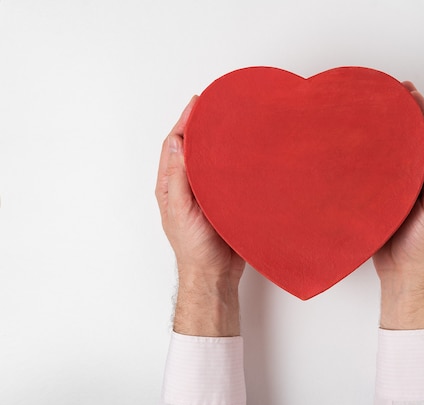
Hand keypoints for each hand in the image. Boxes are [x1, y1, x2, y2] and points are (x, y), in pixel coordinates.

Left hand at [156, 96, 244, 335]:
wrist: (214, 275)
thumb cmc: (195, 248)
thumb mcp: (181, 210)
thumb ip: (178, 177)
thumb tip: (178, 142)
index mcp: (170, 185)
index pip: (175, 144)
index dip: (185, 121)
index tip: (199, 102)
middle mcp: (187, 186)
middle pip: (192, 147)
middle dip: (201, 125)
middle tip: (217, 105)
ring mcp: (206, 193)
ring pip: (210, 160)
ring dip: (218, 141)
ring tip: (231, 122)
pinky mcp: (224, 201)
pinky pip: (227, 175)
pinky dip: (233, 161)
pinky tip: (244, 152)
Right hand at [373, 82, 423, 329]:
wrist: (405, 274)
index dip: (423, 115)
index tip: (410, 93)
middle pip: (416, 143)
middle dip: (406, 118)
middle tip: (392, 94)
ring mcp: (406, 189)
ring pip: (398, 156)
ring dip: (390, 135)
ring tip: (378, 111)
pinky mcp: (388, 199)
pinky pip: (383, 173)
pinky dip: (376, 156)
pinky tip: (366, 144)